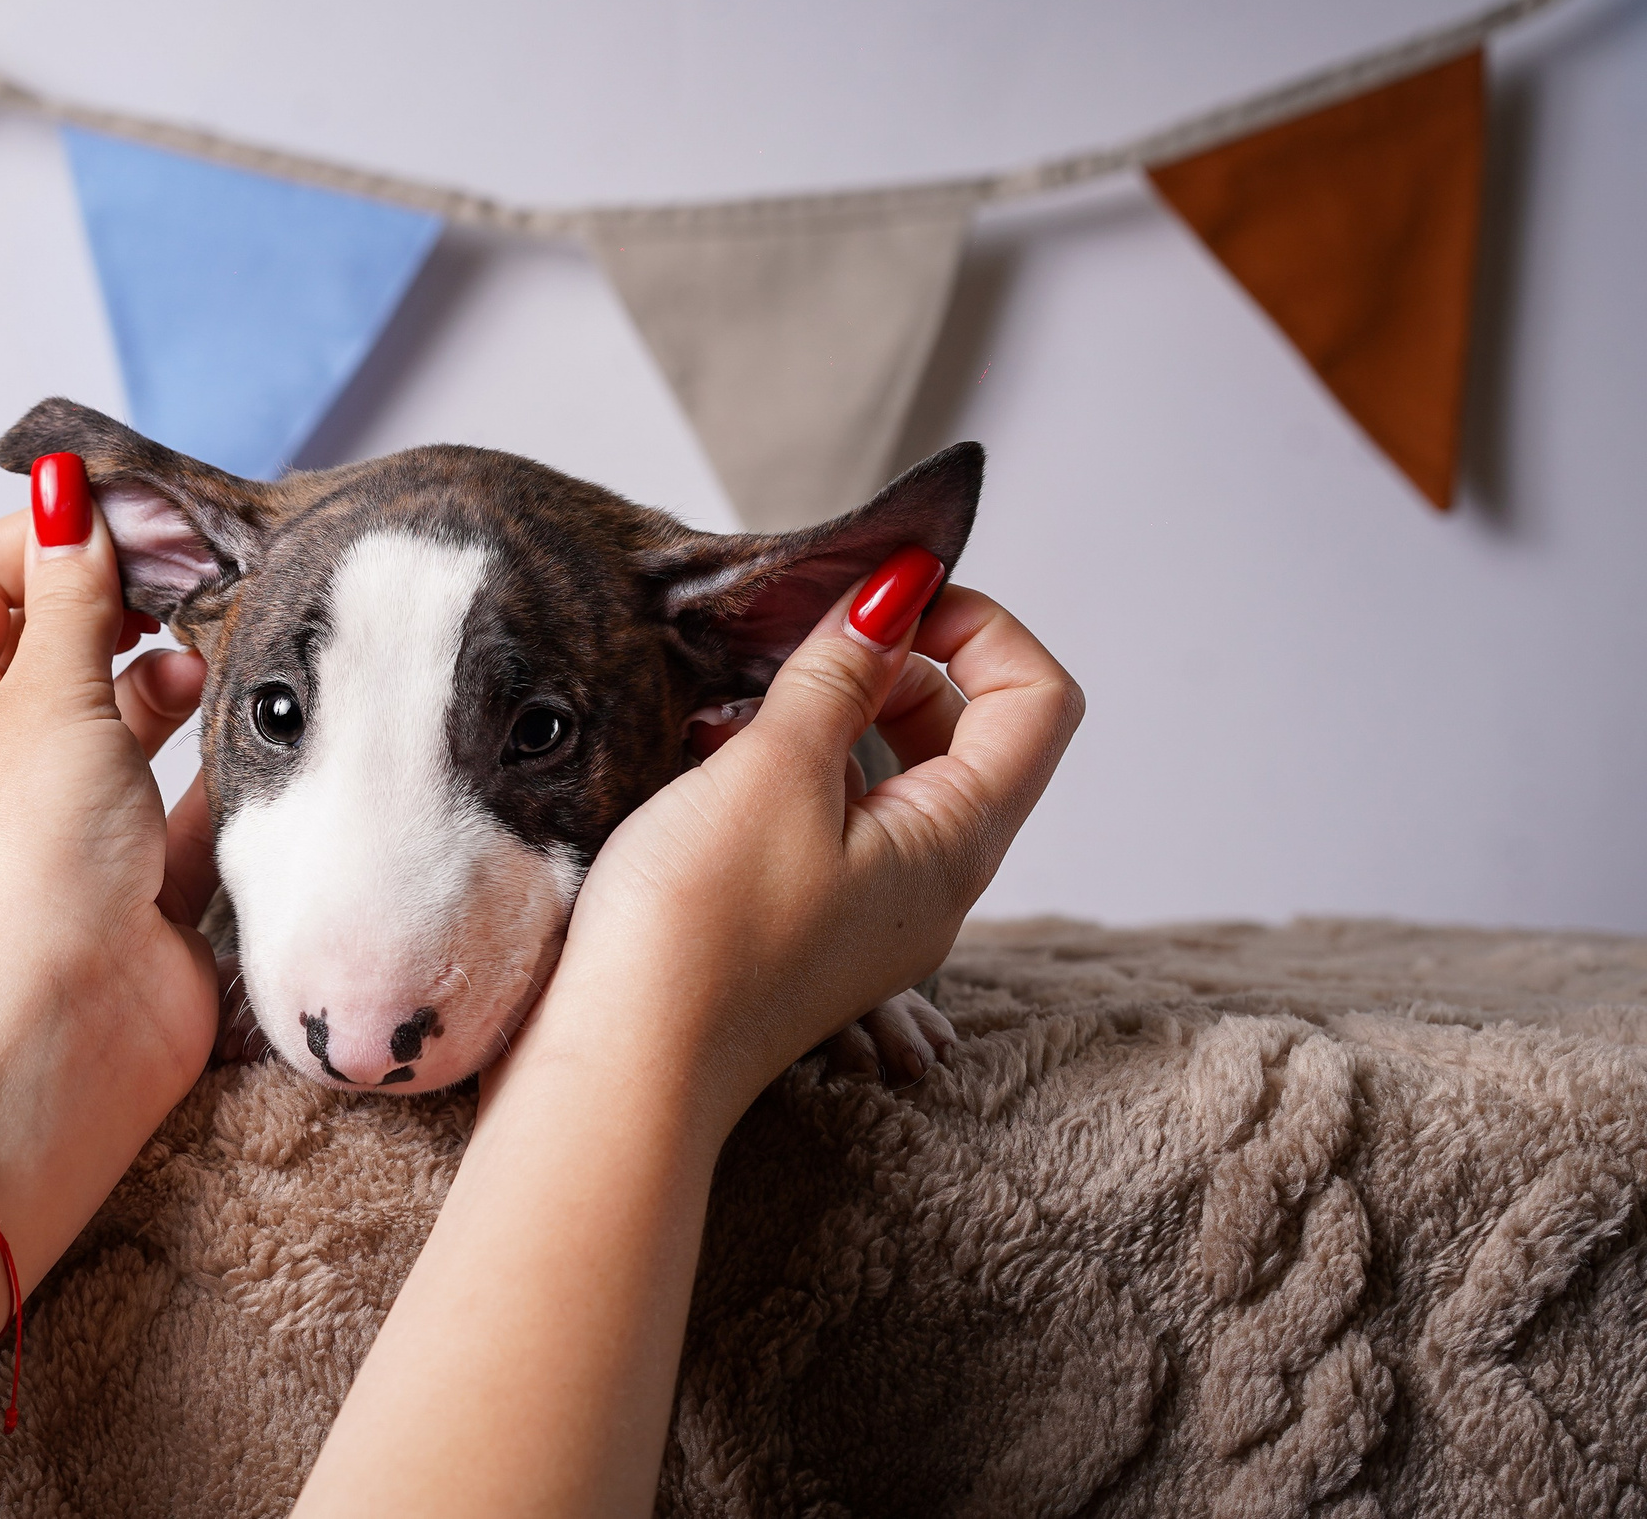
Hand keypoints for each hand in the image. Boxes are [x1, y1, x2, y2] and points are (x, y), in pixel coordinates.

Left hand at [0, 460, 219, 1202]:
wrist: (69, 1033)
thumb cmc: (30, 868)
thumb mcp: (48, 699)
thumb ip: (70, 593)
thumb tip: (63, 492)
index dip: (40, 535)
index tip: (123, 521)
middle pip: (50, 633)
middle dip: (119, 597)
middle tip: (189, 575)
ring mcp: (68, 811)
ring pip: (120, 704)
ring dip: (169, 671)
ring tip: (213, 654)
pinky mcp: (135, 863)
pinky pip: (177, 781)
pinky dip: (209, 746)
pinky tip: (242, 720)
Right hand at [500, 569, 1082, 1149]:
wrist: (622, 1066)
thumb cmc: (697, 930)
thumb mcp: (775, 772)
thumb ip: (840, 672)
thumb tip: (898, 592)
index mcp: (955, 844)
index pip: (1037, 700)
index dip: (978, 626)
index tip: (888, 596)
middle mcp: (934, 880)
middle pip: (973, 732)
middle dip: (897, 664)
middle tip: (805, 645)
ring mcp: (875, 907)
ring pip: (893, 772)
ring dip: (829, 714)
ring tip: (736, 707)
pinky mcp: (813, 921)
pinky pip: (834, 817)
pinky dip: (789, 767)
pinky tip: (710, 758)